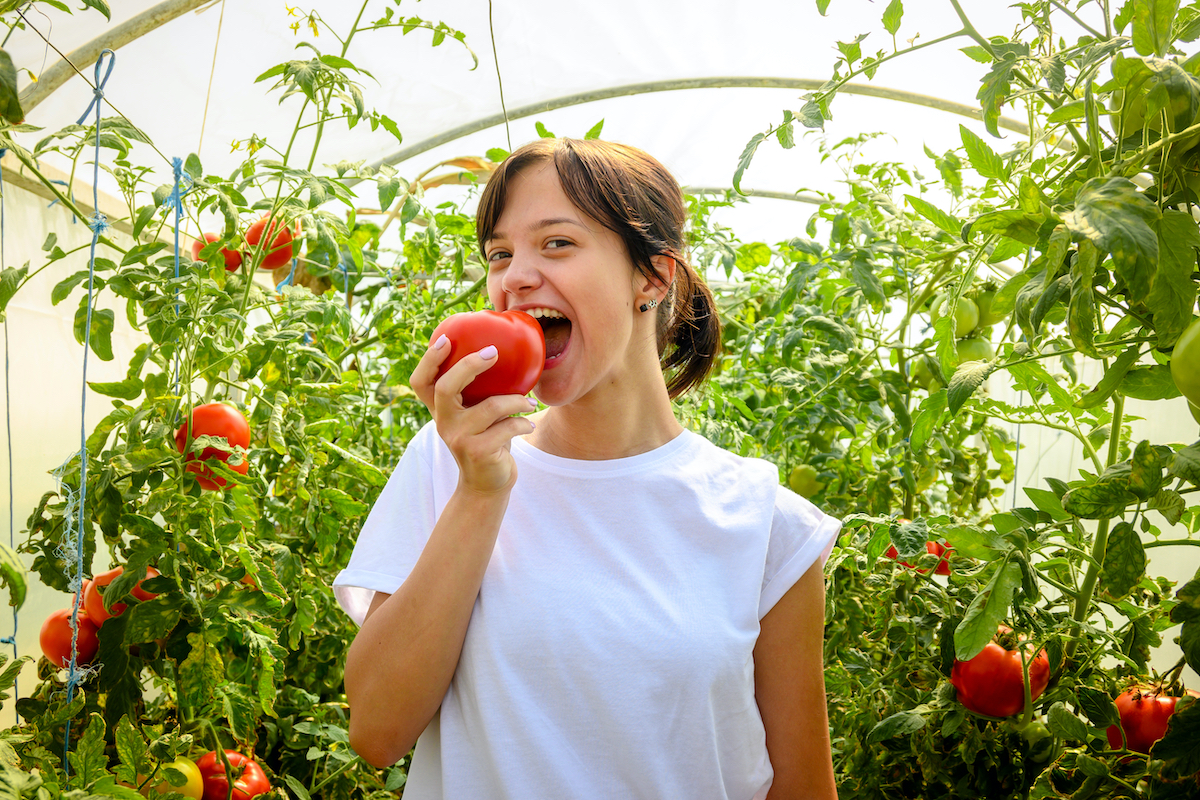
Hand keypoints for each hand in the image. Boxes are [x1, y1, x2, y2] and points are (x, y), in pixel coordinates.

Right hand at [410, 334, 535, 494]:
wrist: (487, 484)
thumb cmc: (486, 440)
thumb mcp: (476, 415)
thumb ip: (478, 392)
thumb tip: (503, 352)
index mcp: (440, 410)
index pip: (420, 382)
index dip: (429, 360)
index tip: (447, 338)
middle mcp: (443, 422)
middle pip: (446, 386)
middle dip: (470, 365)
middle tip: (493, 352)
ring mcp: (458, 438)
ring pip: (490, 406)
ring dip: (516, 401)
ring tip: (529, 403)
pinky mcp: (478, 452)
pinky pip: (507, 427)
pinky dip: (523, 423)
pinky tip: (530, 424)